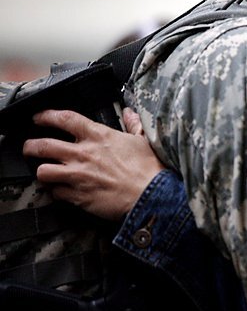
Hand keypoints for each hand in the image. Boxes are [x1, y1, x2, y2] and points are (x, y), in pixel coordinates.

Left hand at [23, 108, 163, 220]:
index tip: (39, 118)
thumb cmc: (149, 168)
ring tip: (45, 172)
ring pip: (42, 171)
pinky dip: (56, 192)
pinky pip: (56, 193)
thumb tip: (130, 114)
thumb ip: (133, 125)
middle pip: (43, 145)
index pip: (64, 119)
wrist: (151, 195)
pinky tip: (62, 191)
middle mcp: (83, 154)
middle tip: (30, 148)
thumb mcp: (142, 140)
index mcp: (99, 136)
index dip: (46, 116)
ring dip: (42, 171)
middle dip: (31, 146)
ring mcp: (78, 175)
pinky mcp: (78, 196)